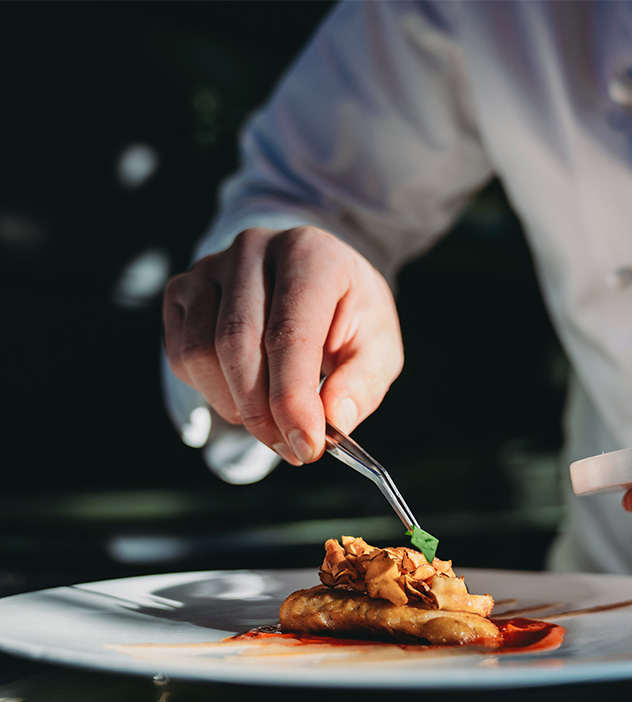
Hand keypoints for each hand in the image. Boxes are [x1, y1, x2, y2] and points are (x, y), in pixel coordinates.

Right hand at [163, 226, 403, 464]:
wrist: (317, 284)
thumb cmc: (350, 316)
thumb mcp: (378, 346)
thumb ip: (362, 383)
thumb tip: (334, 420)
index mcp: (310, 254)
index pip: (289, 333)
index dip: (293, 399)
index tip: (307, 446)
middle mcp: (253, 249)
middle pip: (236, 344)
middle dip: (262, 412)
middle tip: (291, 449)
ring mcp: (209, 266)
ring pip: (200, 353)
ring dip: (235, 406)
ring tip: (273, 424)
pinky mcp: (182, 290)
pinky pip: (180, 356)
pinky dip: (210, 391)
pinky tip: (245, 396)